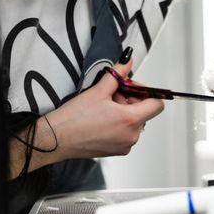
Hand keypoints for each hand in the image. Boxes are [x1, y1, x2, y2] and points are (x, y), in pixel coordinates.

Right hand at [45, 59, 163, 160]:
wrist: (56, 139)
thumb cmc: (74, 118)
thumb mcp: (98, 91)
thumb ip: (117, 74)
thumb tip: (127, 61)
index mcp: (130, 119)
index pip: (157, 104)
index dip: (147, 93)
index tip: (132, 88)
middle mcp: (132, 135)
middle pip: (144, 113)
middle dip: (131, 100)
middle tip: (113, 94)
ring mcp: (126, 145)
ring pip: (135, 123)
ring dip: (125, 112)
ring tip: (105, 107)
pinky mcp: (118, 151)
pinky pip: (127, 134)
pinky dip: (120, 124)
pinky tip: (103, 119)